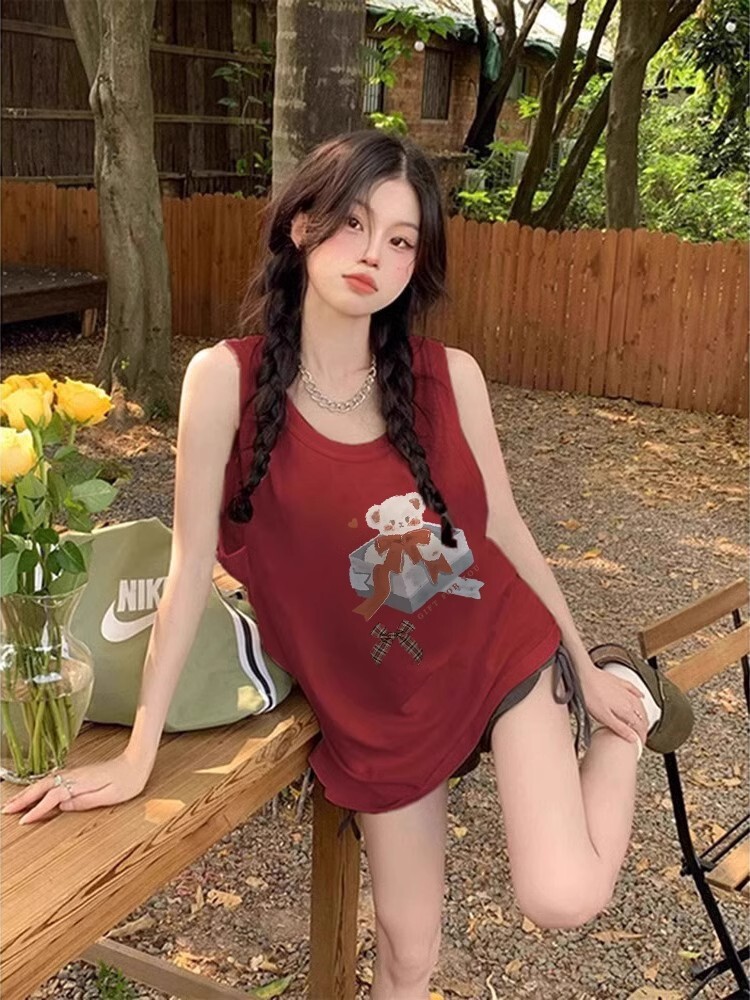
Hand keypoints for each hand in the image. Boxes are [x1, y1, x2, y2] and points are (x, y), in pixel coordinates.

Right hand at [0, 753, 149, 824]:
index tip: (23, 821)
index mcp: (80, 783)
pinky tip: (33, 791)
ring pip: (45, 783)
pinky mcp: (78, 774)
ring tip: (12, 803)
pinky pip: (52, 781)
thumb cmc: (128, 781)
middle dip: (23, 799)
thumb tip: (62, 806)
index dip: (37, 809)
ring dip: (27, 793)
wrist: (138, 762)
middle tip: (6, 811)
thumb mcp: (110, 796)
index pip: (52, 797)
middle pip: (43, 788)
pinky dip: (38, 787)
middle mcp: (74, 776)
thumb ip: (85, 801)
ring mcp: (75, 773)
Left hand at [578, 655, 649, 745]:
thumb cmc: (590, 695)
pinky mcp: (619, 682)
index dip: (641, 735)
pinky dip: (639, 695)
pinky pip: (634, 689)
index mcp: (626, 710)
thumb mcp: (604, 717)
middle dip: (644, 726)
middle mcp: (628, 700)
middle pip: (642, 716)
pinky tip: (640, 696)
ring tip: (643, 720)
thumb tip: (632, 738)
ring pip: (640, 704)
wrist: (583, 676)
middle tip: (642, 734)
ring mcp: (624, 690)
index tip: (640, 742)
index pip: (640, 726)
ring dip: (643, 714)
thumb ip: (620, 728)